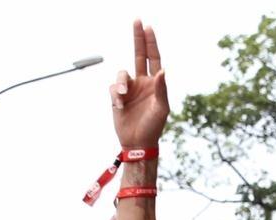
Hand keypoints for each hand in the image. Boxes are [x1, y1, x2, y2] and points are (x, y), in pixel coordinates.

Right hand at [111, 21, 168, 149]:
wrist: (138, 143)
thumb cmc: (153, 127)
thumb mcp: (161, 109)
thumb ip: (161, 89)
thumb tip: (162, 70)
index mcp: (154, 84)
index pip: (153, 59)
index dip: (151, 43)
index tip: (148, 27)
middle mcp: (142, 83)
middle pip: (138, 55)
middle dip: (138, 38)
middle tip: (137, 21)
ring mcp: (129, 89)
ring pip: (121, 75)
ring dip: (121, 84)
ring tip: (123, 97)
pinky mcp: (118, 98)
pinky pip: (113, 89)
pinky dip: (116, 96)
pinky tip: (120, 107)